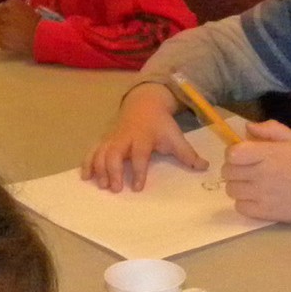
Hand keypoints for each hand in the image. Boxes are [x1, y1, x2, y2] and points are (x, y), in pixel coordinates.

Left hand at [0, 0, 38, 54]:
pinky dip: (0, 42)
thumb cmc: (39, 24)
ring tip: (8, 37)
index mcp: (12, 4)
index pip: (0, 8)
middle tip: (5, 28)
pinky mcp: (0, 40)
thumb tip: (10, 14)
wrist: (41, 37)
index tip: (6, 19)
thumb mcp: (29, 10)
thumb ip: (17, 10)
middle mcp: (3, 13)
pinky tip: (8, 43)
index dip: (2, 14)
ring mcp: (0, 27)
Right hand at [82, 82, 205, 191]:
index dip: (139, 171)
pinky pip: (93, 149)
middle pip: (115, 154)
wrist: (144, 103)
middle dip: (113, 171)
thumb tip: (205, 168)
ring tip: (101, 185)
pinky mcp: (105, 138)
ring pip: (101, 152)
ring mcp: (113, 138)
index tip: (137, 187)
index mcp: (144, 137)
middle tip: (115, 189)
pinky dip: (87, 162)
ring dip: (99, 169)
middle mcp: (125, 137)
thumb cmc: (161, 124)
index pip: (140, 155)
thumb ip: (188, 154)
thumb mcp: (176, 136)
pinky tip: (85, 176)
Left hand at [221, 119, 290, 226]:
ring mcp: (261, 195)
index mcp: (268, 154)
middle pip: (228, 172)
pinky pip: (240, 207)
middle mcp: (261, 175)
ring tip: (251, 184)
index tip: (243, 155)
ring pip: (231, 190)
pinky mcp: (264, 213)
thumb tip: (248, 128)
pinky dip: (244, 202)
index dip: (234, 153)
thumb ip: (271, 129)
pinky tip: (256, 198)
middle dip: (234, 168)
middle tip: (247, 169)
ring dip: (238, 185)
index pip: (233, 154)